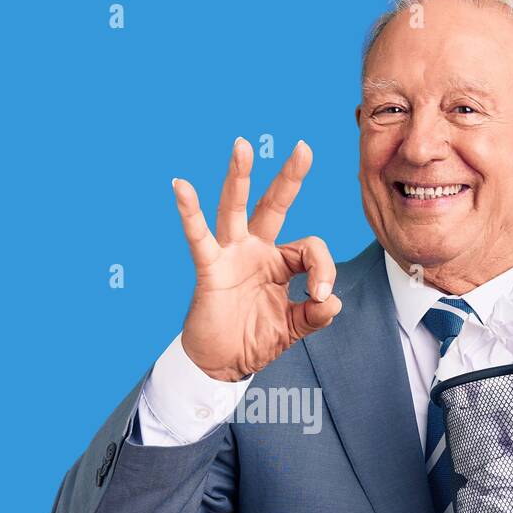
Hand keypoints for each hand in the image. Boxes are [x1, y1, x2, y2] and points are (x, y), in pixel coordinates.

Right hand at [172, 137, 341, 381]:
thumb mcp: (292, 329)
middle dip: (288, 177)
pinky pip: (198, 238)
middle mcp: (256, 251)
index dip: (322, 269)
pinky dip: (189, 213)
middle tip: (304, 148)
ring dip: (239, 177)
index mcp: (280, 262)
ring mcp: (232, 256)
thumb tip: (332, 301)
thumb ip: (314, 315)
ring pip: (236, 209)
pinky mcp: (210, 269)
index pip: (309, 249)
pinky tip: (180, 187)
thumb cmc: (253, 341)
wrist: (221, 365)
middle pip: (273, 205)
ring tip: (242, 146)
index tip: (319, 297)